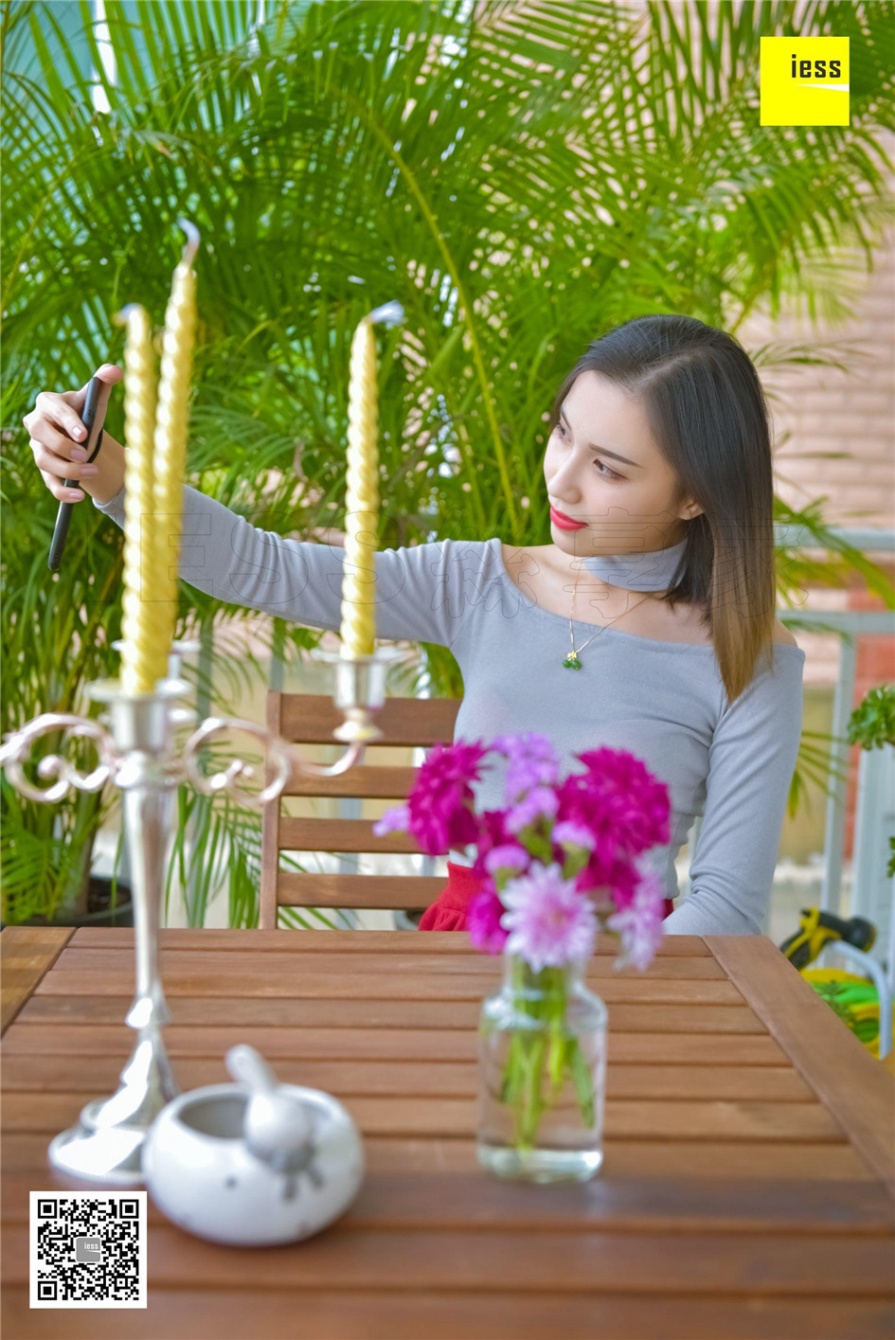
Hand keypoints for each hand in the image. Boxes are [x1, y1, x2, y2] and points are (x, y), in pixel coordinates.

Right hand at [24, 363, 123, 502]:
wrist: (82, 435)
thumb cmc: (86, 412)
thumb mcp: (95, 398)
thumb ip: (103, 382)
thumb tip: (115, 370)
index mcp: (48, 403)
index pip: (54, 410)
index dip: (68, 422)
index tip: (84, 434)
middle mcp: (37, 424)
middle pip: (40, 434)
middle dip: (61, 445)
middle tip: (84, 453)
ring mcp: (38, 448)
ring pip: (43, 460)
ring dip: (67, 469)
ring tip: (92, 471)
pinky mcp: (44, 469)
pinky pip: (48, 483)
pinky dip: (63, 492)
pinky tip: (80, 497)